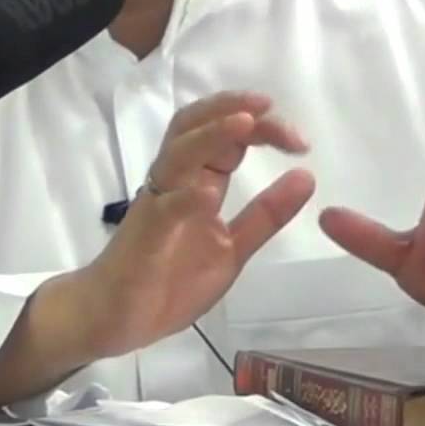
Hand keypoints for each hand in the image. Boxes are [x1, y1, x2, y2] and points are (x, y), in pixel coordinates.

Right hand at [79, 91, 315, 360]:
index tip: (299, 139)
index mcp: (199, 181)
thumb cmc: (170, 282)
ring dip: (212, 134)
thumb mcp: (233, 248)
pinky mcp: (145, 234)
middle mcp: (175, 180)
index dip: (263, 126)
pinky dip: (186, 196)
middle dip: (232, 107)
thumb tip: (307, 176)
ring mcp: (157, 203)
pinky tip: (209, 193)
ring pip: (178, 153)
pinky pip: (163, 207)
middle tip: (269, 107)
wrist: (118, 317)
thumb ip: (266, 215)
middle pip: (196, 124)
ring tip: (244, 122)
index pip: (229, 135)